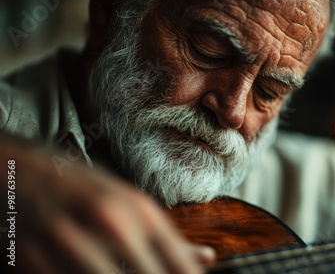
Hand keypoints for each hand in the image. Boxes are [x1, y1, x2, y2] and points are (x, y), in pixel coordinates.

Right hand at [0, 135, 214, 273]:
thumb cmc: (85, 189)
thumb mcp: (130, 204)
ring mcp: (71, 245)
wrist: (24, 173)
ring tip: (120, 266)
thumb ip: (168, 236)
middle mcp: (110, 225)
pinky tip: (88, 270)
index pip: (179, 264)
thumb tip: (208, 257)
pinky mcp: (35, 262)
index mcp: (138, 209)